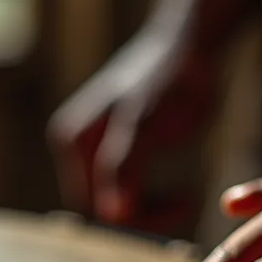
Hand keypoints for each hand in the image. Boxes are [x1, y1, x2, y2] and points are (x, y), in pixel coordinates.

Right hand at [46, 28, 216, 232]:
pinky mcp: (108, 149)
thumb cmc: (169, 79)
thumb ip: (125, 167)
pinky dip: (150, 198)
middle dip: (143, 214)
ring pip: (113, 202)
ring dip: (148, 208)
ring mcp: (88, 147)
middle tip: (189, 202)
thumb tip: (113, 214)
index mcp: (72, 139)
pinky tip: (180, 191)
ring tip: (187, 198)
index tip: (186, 203)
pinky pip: (123, 189)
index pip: (95, 205)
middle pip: (101, 206)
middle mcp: (72, 144)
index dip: (139, 217)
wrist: (185, 44)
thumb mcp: (146, 123)